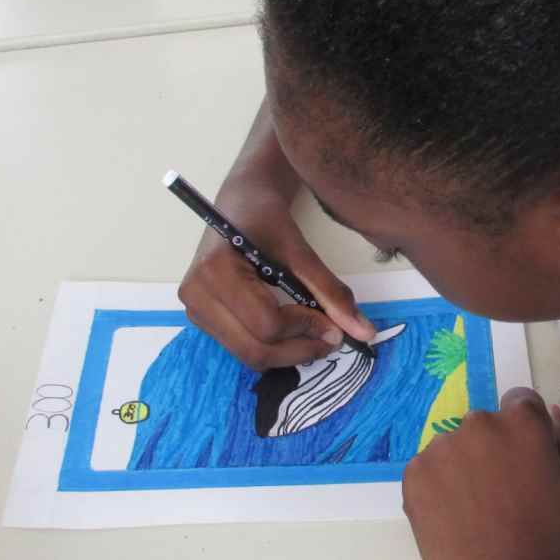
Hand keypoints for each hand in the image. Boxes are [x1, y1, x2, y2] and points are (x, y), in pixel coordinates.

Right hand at [175, 181, 376, 370]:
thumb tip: (365, 332)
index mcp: (216, 271)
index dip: (306, 327)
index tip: (333, 323)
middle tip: (332, 338)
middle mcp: (196, 296)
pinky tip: (293, 332)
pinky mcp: (202, 319)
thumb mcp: (300, 249)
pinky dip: (274, 348)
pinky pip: (242, 348)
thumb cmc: (265, 217)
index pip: (267, 323)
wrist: (239, 203)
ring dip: (288, 354)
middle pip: (255, 350)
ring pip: (249, 356)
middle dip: (299, 350)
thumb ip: (330, 291)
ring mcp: (195, 310)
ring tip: (315, 334)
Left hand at [403, 389, 559, 559]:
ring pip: (454, 448)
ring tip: (477, 512)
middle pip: (485, 425)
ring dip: (464, 467)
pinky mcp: (413, 475)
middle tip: (503, 495)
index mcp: (521, 422)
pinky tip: (455, 518)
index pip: (521, 403)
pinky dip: (439, 487)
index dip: (527, 432)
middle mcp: (477, 424)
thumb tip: (550, 413)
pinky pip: (428, 470)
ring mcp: (440, 449)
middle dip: (494, 449)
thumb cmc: (551, 540)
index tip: (526, 463)